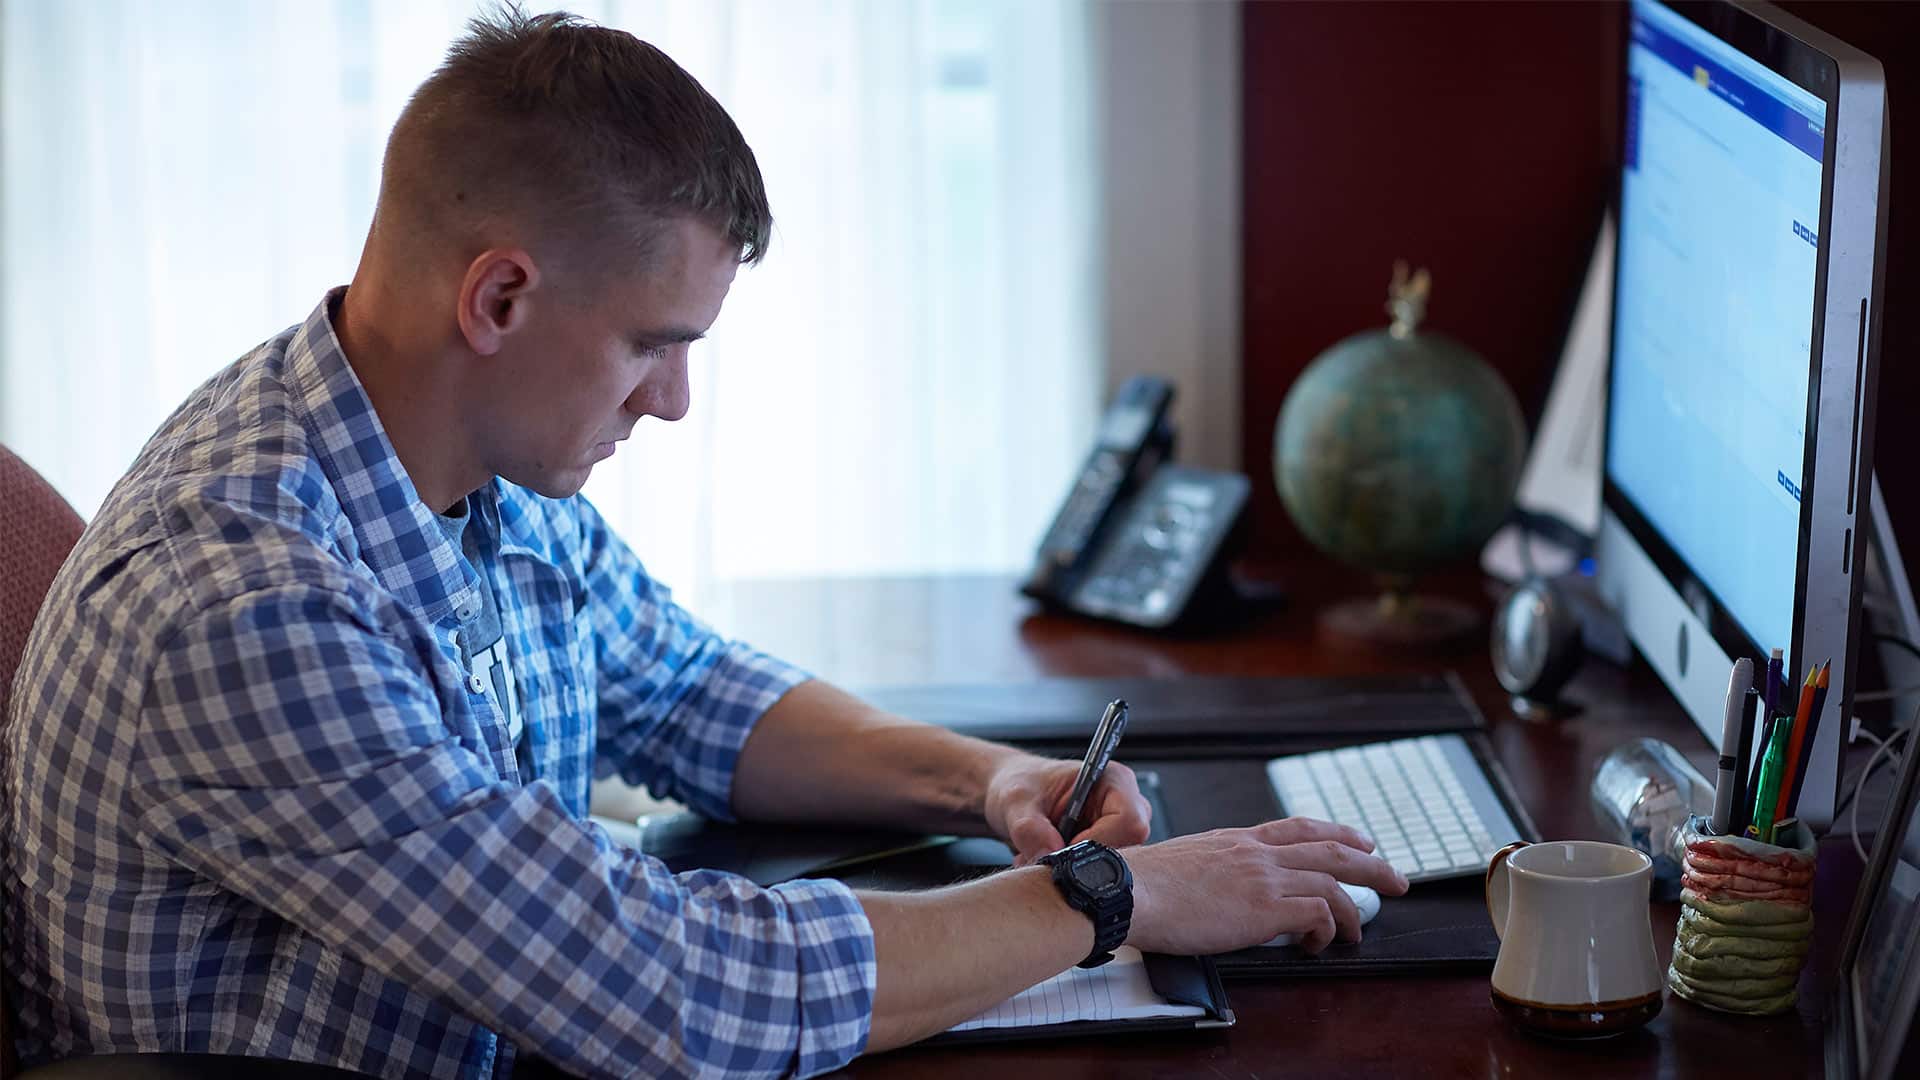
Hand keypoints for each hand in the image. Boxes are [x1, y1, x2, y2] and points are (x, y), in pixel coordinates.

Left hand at [983, 752, 1150, 864]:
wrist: (1012, 799)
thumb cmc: (1020, 785)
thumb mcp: (1016, 800)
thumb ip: (1030, 826)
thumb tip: (1050, 852)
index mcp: (1113, 780)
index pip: (1130, 822)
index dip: (1099, 842)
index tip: (1065, 848)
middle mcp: (1124, 806)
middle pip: (1129, 850)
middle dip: (1084, 863)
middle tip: (1046, 858)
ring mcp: (1119, 833)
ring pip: (1114, 869)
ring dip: (1075, 873)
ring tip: (1042, 858)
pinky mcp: (1109, 854)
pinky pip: (1101, 879)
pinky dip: (1072, 878)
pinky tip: (1049, 864)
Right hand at [1123, 817, 1408, 955]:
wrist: (1132, 891)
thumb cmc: (1145, 884)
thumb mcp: (1186, 860)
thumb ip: (1213, 866)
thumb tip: (1219, 885)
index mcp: (1237, 839)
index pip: (1298, 827)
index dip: (1335, 832)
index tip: (1358, 840)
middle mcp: (1256, 853)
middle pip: (1330, 849)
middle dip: (1371, 864)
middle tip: (1396, 878)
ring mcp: (1264, 877)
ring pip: (1333, 882)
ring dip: (1354, 909)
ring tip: (1357, 932)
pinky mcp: (1266, 907)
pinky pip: (1318, 913)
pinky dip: (1327, 929)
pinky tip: (1318, 943)